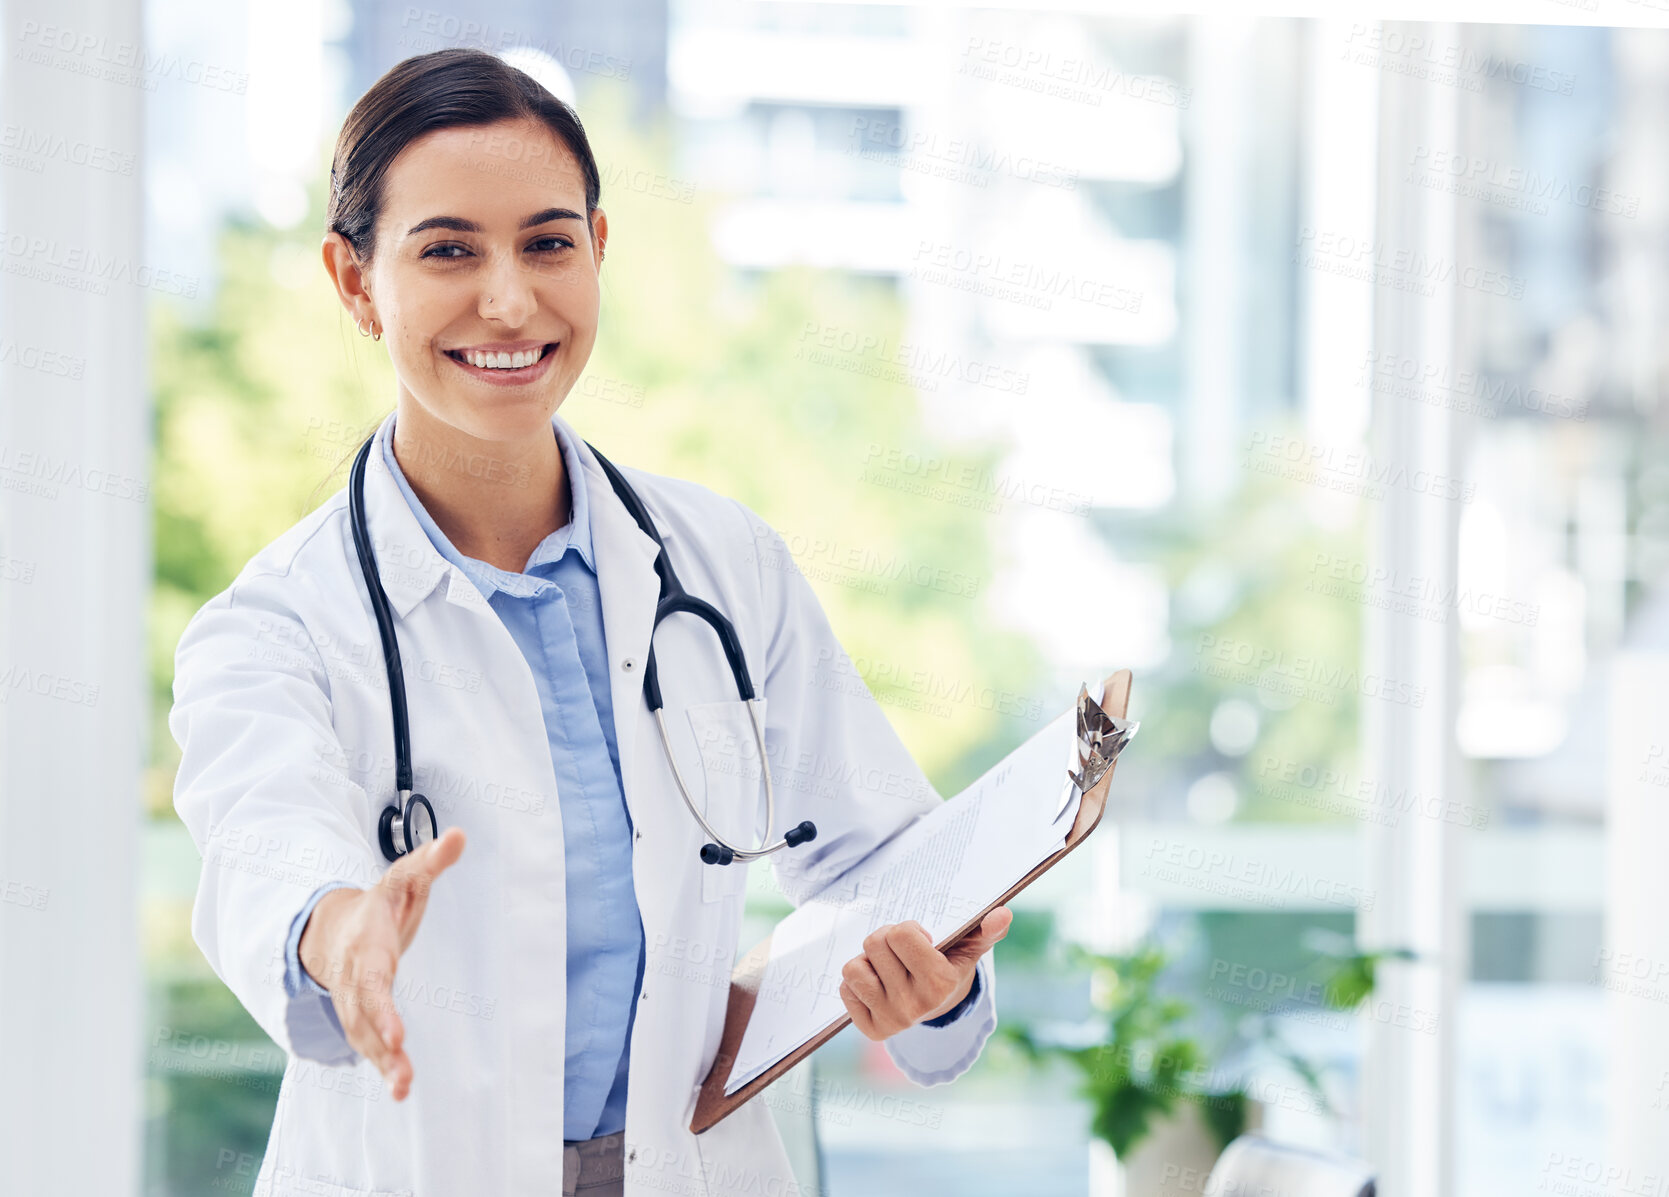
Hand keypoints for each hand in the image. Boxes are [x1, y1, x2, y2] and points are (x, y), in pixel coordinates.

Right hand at [297, 827, 465, 1099]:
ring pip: (363, 1035)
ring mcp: (352, 1002)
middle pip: (364, 1014)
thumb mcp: (405, 878)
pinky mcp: (359, 1018)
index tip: (397, 1033)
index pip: (372, 980)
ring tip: (402, 1089)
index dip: (382, 1007)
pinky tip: (400, 1090)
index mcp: (366, 945)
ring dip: (383, 1063)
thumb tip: (459, 835)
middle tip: (398, 1058)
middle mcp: (353, 979)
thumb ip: (430, 861)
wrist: (334, 928)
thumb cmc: (380, 904)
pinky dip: (383, 1066)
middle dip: (380, 1039)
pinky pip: (367, 1045)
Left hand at [837, 907, 1011, 1040]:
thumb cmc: (949, 966)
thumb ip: (987, 929)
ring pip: (854, 967)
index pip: (900, 933)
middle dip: (886, 939)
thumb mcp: (969, 948)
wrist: (941, 1006)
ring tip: (888, 967)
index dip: (908, 930)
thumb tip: (1002, 913)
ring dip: (869, 961)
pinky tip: (878, 984)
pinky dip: (859, 980)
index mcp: (940, 983)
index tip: (921, 942)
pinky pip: (845, 988)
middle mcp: (915, 1006)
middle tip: (902, 952)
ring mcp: (891, 1020)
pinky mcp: (872, 1029)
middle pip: (874, 944)